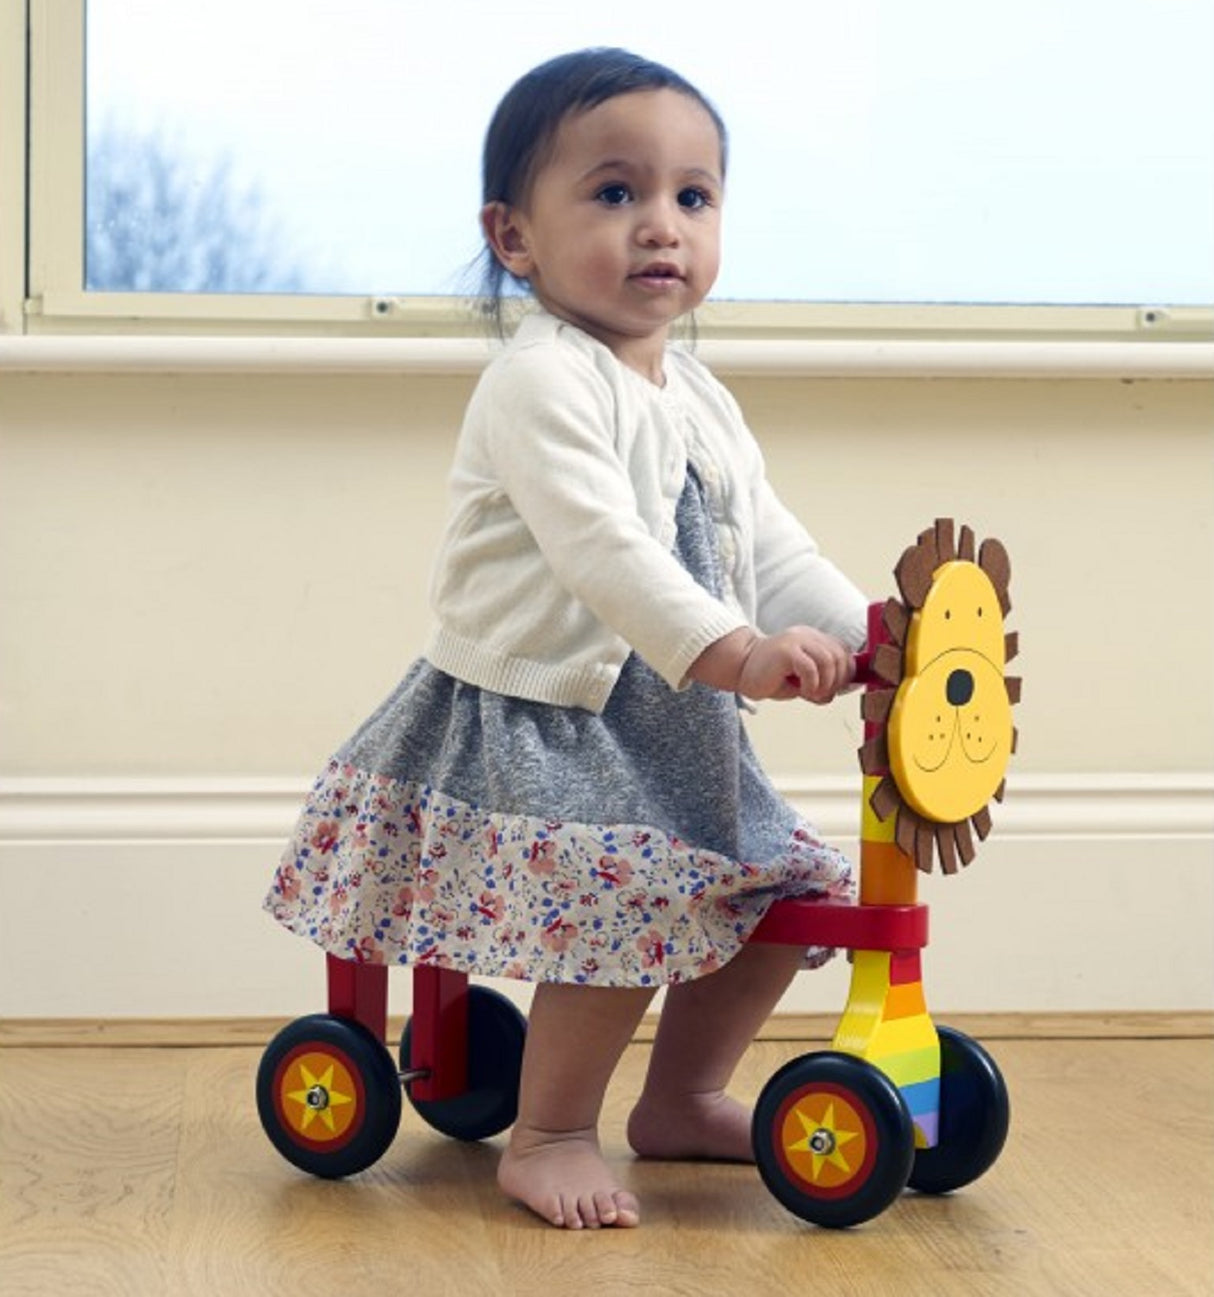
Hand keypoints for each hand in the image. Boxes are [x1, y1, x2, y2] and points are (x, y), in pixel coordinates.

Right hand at [738, 626, 854, 703]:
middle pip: (840, 656)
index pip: (844, 652)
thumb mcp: (803, 680)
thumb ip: (822, 681)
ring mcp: (796, 640)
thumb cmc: (771, 677)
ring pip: (829, 661)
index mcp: (814, 639)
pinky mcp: (786, 650)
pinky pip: (810, 668)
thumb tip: (835, 693)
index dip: (846, 673)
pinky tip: (802, 690)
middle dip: (837, 681)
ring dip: (825, 684)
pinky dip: (812, 685)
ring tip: (812, 694)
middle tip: (822, 695)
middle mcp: (808, 635)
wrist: (740, 669)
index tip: (834, 690)